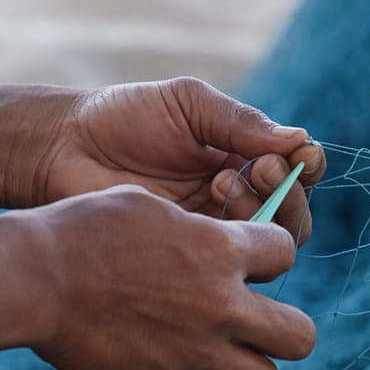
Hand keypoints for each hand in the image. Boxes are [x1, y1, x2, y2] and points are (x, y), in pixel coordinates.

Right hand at [15, 185, 316, 369]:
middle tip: (253, 320)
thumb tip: (214, 242)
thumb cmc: (81, 228)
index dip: (267, 254)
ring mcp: (192, 352)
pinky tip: (158, 366)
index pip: (287, 252)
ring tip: (215, 352)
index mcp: (221, 250)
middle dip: (283, 327)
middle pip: (300, 336)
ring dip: (244, 367)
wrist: (30, 277)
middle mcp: (220, 306)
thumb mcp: (146, 205)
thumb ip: (193, 230)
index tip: (245, 258)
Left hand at [35, 77, 326, 243]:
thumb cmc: (123, 117)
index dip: (305, 165)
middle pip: (293, 216)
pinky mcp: (187, 260)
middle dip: (286, 194)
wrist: (65, 149)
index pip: (296, 171)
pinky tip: (202, 206)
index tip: (295, 155)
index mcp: (242, 157)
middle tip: (257, 169)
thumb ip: (240, 122)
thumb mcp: (188, 105)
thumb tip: (302, 141)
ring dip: (260, 214)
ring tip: (220, 183)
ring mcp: (211, 232)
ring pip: (269, 245)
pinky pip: (228, 264)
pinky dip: (229, 239)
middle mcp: (235, 198)